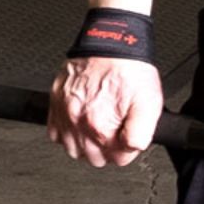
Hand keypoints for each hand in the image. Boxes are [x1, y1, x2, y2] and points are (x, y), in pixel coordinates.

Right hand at [47, 57, 163, 166]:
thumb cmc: (127, 69)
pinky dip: (67, 133)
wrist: (109, 44)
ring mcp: (64, 114)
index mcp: (99, 126)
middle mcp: (77, 122)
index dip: (127, 149)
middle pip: (94, 158)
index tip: (128, 137)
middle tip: (115, 131)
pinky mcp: (55, 104)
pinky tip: (80, 124)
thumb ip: (140, 135)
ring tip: (98, 128)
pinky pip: (54, 133)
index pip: (117, 159)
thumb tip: (131, 150)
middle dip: (107, 149)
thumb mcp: (149, 103)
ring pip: (73, 150)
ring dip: (86, 144)